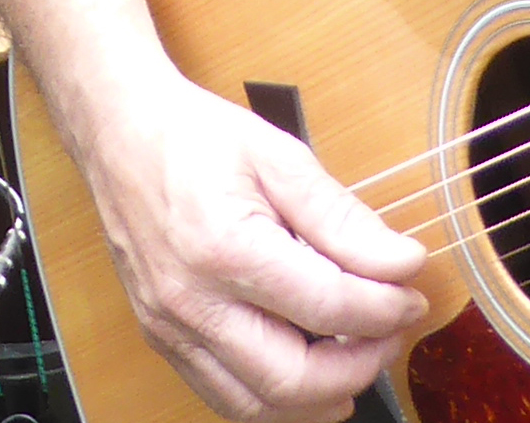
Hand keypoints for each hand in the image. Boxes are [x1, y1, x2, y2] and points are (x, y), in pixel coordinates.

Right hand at [66, 74, 431, 422]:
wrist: (119, 134)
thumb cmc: (194, 137)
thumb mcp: (279, 157)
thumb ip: (342, 218)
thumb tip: (401, 264)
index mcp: (223, 248)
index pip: (327, 308)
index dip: (385, 309)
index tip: (410, 294)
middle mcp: (190, 302)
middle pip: (293, 379)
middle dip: (359, 366)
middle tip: (389, 333)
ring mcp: (170, 328)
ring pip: (257, 407)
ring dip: (319, 397)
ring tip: (355, 357)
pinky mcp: (162, 338)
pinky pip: (225, 397)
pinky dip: (275, 399)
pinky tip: (307, 372)